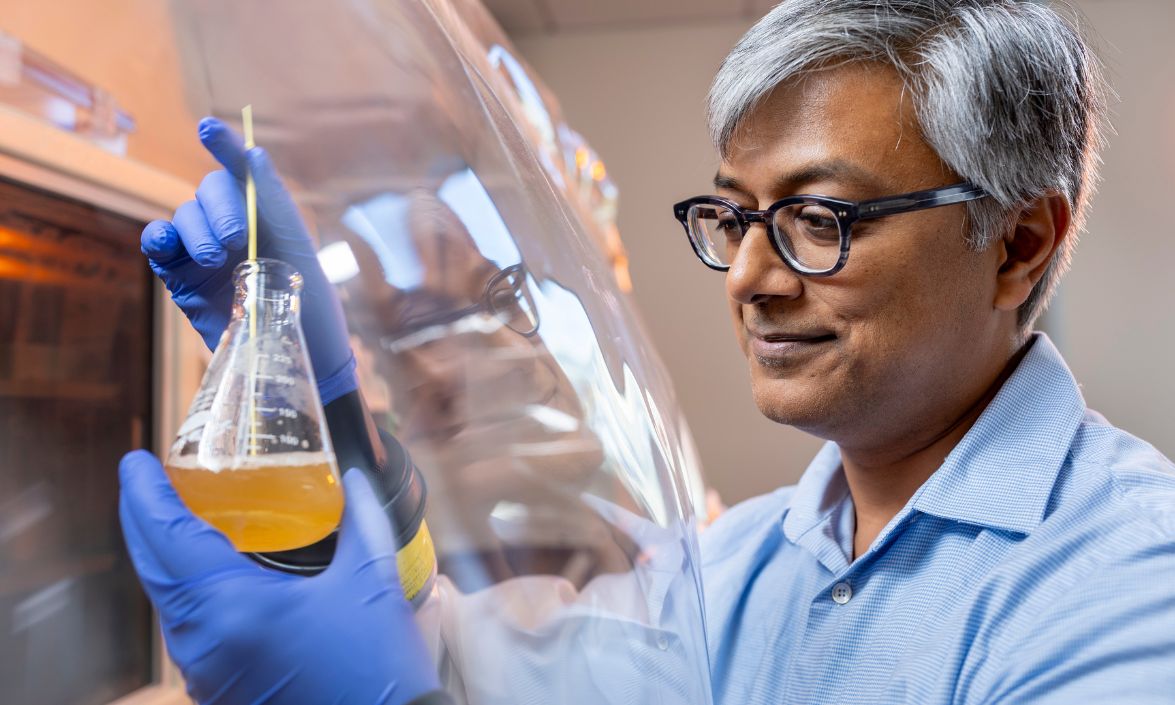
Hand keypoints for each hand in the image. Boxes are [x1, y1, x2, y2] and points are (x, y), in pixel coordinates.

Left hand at [119, 450, 439, 703]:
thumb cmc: (376, 666)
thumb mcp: (371, 582)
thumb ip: (361, 519)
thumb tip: (351, 475)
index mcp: (232, 606)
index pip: (166, 536)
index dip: (144, 493)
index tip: (137, 461)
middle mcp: (202, 642)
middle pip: (152, 568)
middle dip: (144, 520)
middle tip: (149, 480)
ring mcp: (203, 673)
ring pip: (166, 601)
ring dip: (163, 556)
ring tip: (177, 518)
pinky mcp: (216, 691)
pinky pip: (185, 629)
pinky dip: (184, 591)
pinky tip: (208, 574)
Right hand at [141, 117, 355, 402]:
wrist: (303, 356)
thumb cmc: (311, 303)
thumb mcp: (301, 250)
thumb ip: (276, 204)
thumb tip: (257, 154)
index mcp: (264, 213)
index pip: (240, 171)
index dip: (226, 147)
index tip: (210, 129)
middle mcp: (231, 226)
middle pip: (208, 192)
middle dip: (221, 208)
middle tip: (237, 238)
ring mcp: (203, 251)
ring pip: (184, 218)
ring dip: (196, 229)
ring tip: (216, 257)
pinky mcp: (182, 278)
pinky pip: (160, 247)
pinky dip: (157, 238)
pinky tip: (165, 242)